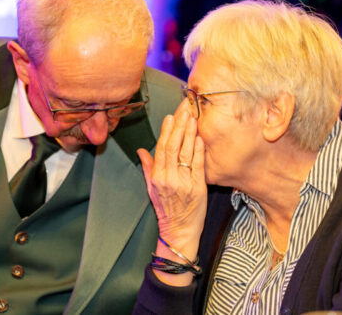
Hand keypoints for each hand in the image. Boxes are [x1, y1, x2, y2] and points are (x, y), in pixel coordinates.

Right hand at [137, 101, 206, 261]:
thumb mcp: (151, 189)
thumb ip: (148, 167)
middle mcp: (168, 178)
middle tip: (185, 109)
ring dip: (190, 133)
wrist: (179, 232)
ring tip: (194, 117)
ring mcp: (183, 182)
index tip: (171, 115)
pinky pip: (198, 165)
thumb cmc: (166, 210)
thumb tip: (141, 150)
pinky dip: (200, 150)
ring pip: (186, 153)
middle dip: (179, 126)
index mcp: (156, 177)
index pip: (161, 148)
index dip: (167, 130)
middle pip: (173, 146)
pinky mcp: (198, 187)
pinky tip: (201, 137)